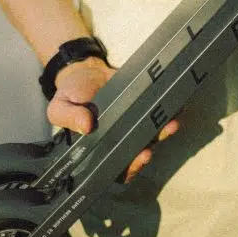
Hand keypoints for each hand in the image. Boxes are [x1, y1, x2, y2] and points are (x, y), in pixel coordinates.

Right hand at [47, 57, 179, 180]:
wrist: (83, 70)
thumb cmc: (70, 95)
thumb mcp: (59, 107)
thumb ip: (69, 118)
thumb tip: (86, 126)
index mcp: (101, 147)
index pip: (119, 166)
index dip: (133, 166)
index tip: (142, 155)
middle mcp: (121, 137)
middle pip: (141, 149)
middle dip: (155, 143)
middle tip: (164, 132)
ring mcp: (134, 121)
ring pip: (153, 132)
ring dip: (165, 128)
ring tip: (173, 120)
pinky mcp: (142, 103)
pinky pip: (157, 109)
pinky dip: (169, 108)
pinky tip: (178, 104)